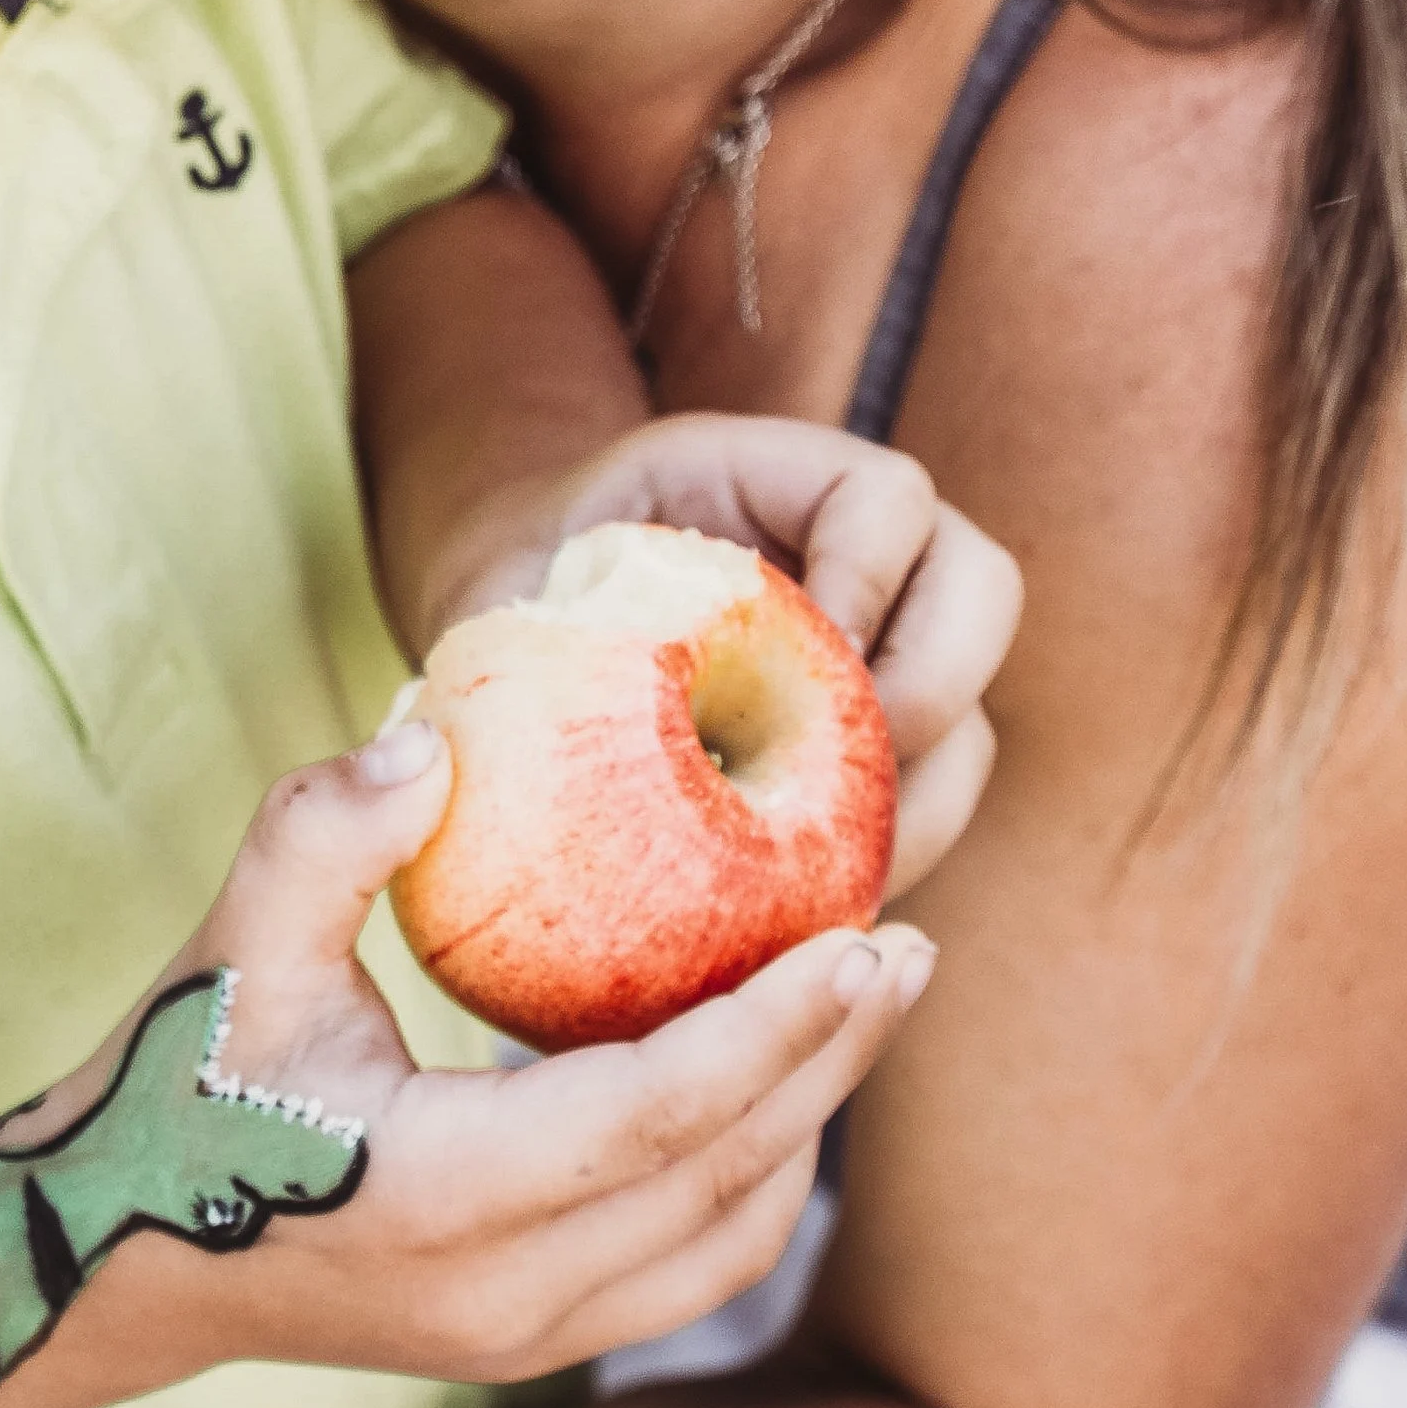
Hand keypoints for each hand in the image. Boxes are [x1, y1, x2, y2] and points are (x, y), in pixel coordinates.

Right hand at [77, 726, 936, 1387]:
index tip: (864, 937)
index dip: (774, 1030)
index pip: (656, 1118)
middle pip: (724, 1180)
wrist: (113, 1252)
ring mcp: (524, 1332)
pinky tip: (777, 1084)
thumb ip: (324, 832)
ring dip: (807, 1119)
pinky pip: (693, 1266)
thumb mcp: (232, 945)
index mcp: (442, 1198)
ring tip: (863, 1001)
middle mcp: (506, 1294)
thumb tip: (436, 733)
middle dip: (832, 1061)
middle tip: (908, 943)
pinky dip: (756, 1172)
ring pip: (727, 1238)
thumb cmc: (177, 1084)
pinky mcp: (530, 1332)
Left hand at [437, 414, 1023, 901]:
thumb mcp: (503, 585)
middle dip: (935, 690)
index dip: (870, 571)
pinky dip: (884, 865)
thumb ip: (495, 629)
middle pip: (982, 592)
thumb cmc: (511, 601)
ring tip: (826, 882)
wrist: (534, 639)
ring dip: (919, 807)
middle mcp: (862, 558)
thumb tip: (424, 748)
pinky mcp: (879, 760)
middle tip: (843, 778)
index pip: (888, 496)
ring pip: (973, 723)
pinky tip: (804, 927)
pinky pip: (927, 811)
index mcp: (777, 480)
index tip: (805, 647)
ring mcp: (888, 659)